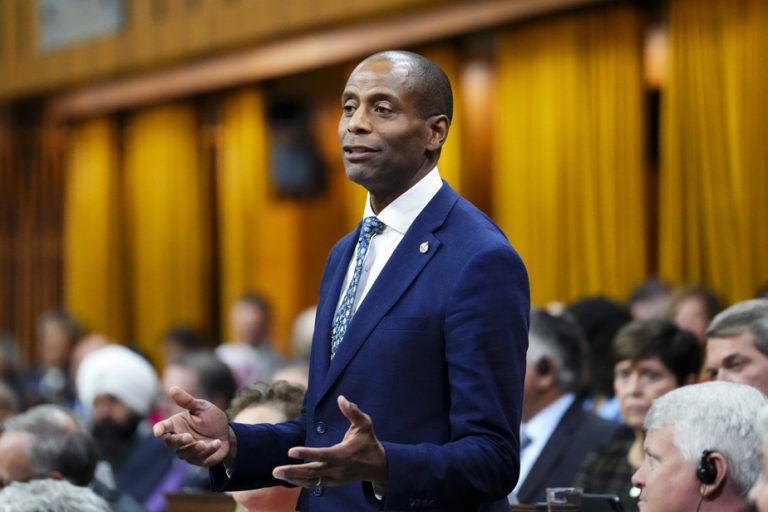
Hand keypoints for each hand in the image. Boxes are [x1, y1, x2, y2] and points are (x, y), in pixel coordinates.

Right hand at [152, 386, 234, 466]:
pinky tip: (217, 442)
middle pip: (170, 443)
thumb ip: (187, 401)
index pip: (163, 427)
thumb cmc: (211, 418)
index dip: (159, 429)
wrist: (227, 433)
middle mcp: (179, 438)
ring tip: (204, 443)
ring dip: (193, 448)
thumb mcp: (202, 407)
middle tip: (188, 437)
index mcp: (177, 424)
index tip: (157, 432)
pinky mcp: (197, 459)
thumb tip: (172, 388)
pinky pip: (198, 458)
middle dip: (178, 441)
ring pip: (183, 453)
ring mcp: (187, 450)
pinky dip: (208, 451)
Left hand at [272, 396, 387, 490]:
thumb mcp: (365, 425)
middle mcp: (337, 469)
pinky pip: (314, 484)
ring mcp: (334, 478)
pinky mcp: (332, 482)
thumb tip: (342, 398)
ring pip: (310, 481)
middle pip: (312, 473)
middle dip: (292, 472)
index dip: (306, 453)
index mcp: (343, 454)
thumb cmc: (369, 442)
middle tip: (275, 471)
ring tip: (276, 473)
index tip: (290, 451)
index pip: (322, 455)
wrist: (378, 467)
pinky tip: (288, 477)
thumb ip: (353, 412)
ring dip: (293, 478)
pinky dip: (301, 482)